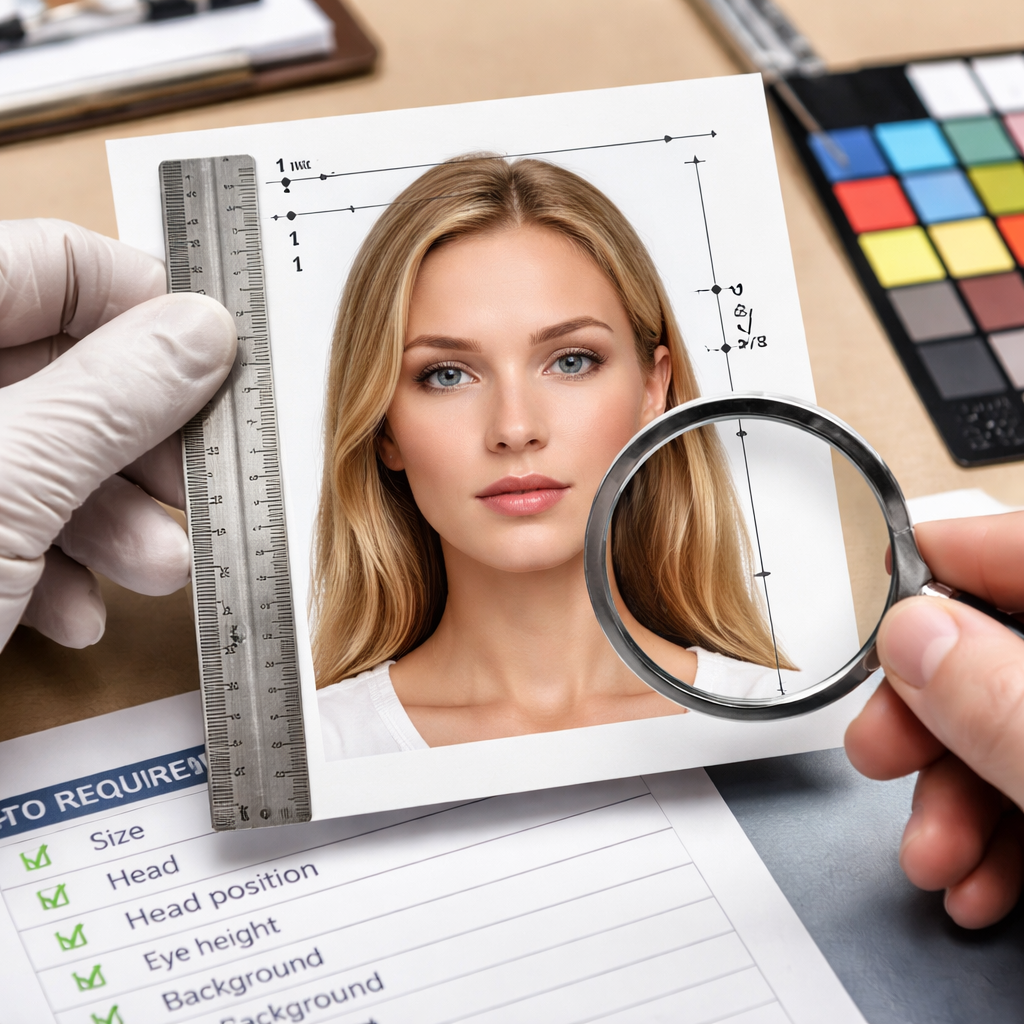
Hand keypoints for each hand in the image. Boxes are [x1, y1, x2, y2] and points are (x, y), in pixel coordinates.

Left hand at [0, 219, 235, 650]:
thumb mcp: (4, 490)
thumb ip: (110, 399)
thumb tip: (202, 334)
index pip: (53, 264)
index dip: (146, 307)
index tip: (217, 365)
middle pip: (60, 368)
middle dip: (139, 441)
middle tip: (196, 486)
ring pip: (41, 453)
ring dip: (112, 518)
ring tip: (155, 570)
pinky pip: (3, 518)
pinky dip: (53, 565)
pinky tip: (73, 611)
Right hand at [845, 511, 1023, 927]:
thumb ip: (1006, 702)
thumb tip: (915, 639)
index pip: (1013, 549)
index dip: (932, 565)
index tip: (865, 594)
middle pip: (996, 652)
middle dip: (925, 718)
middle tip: (878, 752)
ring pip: (1009, 731)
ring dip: (950, 800)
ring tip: (931, 855)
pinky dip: (997, 839)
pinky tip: (975, 880)